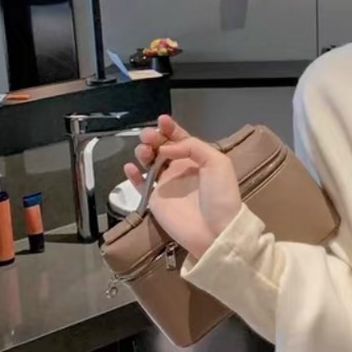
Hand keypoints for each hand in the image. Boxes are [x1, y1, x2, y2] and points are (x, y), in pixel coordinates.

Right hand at [124, 114, 241, 259]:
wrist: (215, 230)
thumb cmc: (220, 196)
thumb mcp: (217, 162)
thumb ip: (193, 147)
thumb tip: (166, 149)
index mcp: (197, 159)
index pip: (180, 139)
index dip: (170, 129)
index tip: (162, 121)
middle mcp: (181, 169)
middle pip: (161, 147)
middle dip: (154, 137)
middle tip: (149, 136)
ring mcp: (167, 184)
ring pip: (149, 162)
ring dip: (143, 152)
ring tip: (144, 151)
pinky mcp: (155, 199)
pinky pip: (140, 184)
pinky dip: (133, 175)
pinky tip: (130, 166)